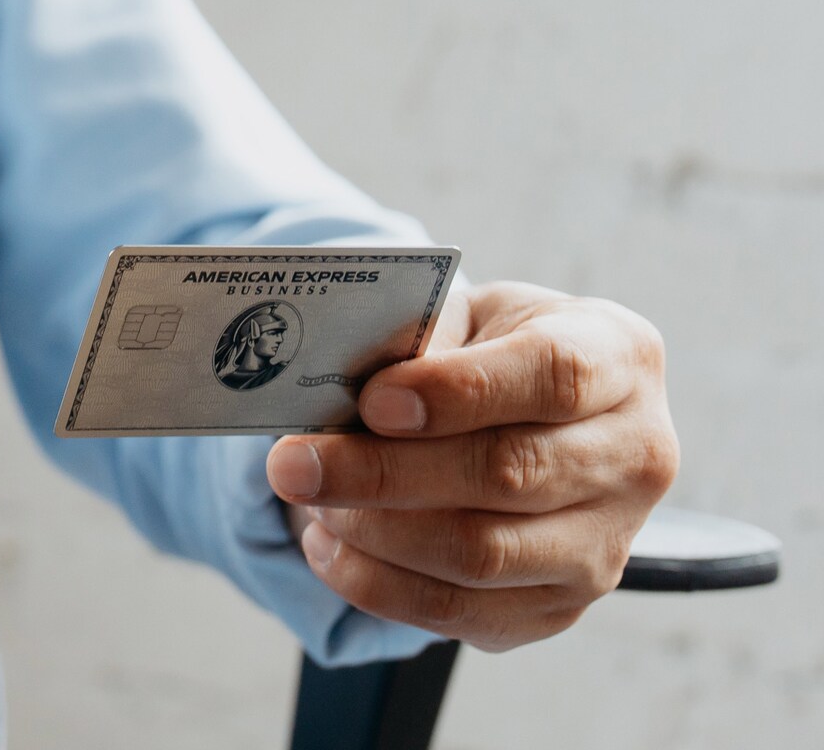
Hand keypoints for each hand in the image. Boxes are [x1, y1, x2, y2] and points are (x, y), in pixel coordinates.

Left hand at [266, 282, 677, 651]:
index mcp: (619, 356)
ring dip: (373, 531)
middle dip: (383, 473)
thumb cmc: (485, 349)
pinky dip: (377, 584)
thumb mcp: (464, 314)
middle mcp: (636, 456)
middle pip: (508, 475)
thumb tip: (351, 390)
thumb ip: (420, 339)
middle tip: (292, 464)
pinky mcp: (560, 607)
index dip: (458, 394)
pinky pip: (460, 613)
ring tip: (306, 496)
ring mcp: (607, 544)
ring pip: (481, 554)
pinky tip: (327, 545)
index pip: (551, 376)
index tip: (374, 402)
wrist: (525, 413)